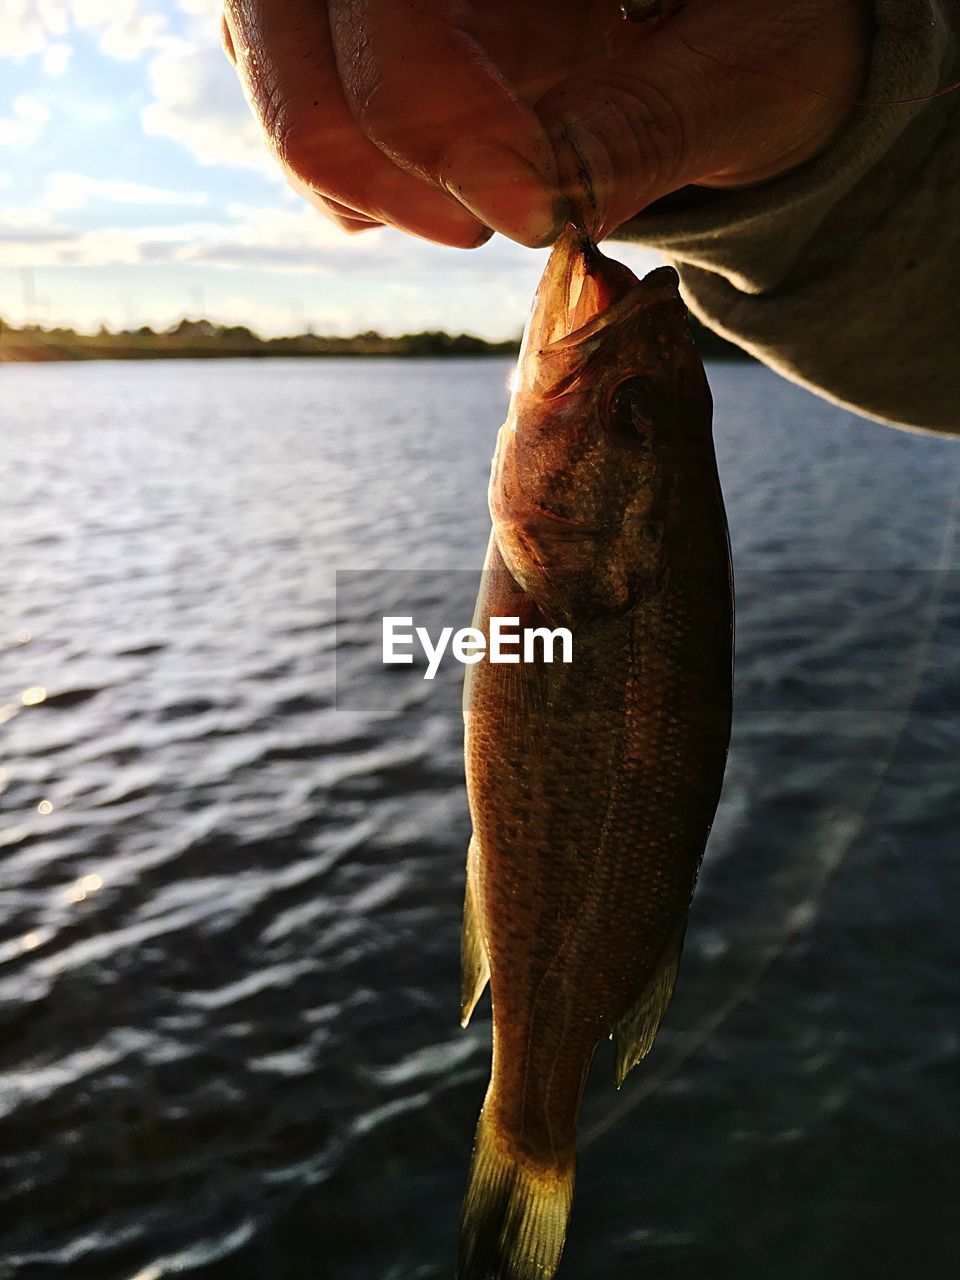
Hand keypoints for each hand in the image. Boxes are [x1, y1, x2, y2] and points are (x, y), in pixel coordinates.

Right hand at [221, 0, 869, 246]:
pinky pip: (300, 100)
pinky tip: (465, 184)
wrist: (746, 26)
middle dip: (361, 141)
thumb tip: (528, 207)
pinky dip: (360, 177)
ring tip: (490, 201)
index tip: (520, 215)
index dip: (421, 97)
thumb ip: (642, 127)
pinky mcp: (360, 25)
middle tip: (480, 229)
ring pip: (264, 52)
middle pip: (276, 9)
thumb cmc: (767, 28)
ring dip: (358, 168)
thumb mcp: (745, 72)